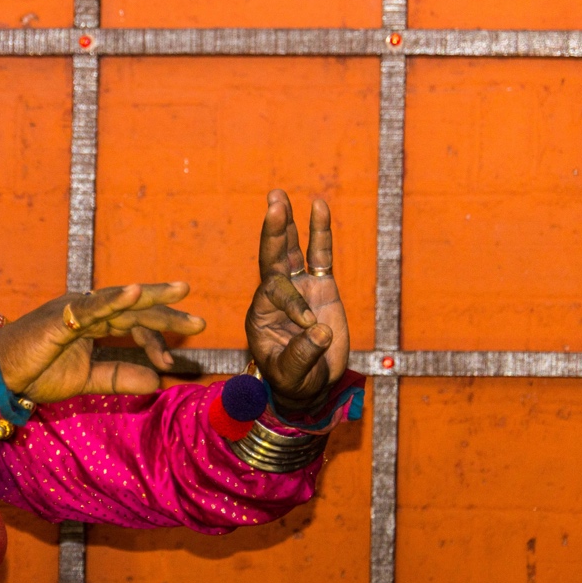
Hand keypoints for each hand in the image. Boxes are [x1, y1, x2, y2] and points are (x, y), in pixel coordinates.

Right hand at [0, 283, 206, 402]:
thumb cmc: (34, 373)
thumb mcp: (86, 379)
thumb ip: (119, 377)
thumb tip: (156, 382)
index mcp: (92, 322)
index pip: (133, 324)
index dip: (155, 341)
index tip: (171, 363)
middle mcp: (86, 309)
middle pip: (134, 308)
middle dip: (167, 313)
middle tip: (199, 322)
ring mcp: (74, 309)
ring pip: (120, 301)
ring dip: (152, 297)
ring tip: (182, 292)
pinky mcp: (60, 316)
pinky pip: (92, 305)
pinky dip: (115, 298)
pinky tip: (137, 293)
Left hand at [245, 190, 350, 412]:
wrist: (309, 386)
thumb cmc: (294, 382)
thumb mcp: (292, 374)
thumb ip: (302, 355)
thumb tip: (321, 331)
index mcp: (261, 313)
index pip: (275, 293)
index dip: (293, 303)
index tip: (310, 325)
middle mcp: (275, 295)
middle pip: (272, 257)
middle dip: (274, 231)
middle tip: (274, 201)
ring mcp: (297, 288)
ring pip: (291, 251)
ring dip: (288, 224)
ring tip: (280, 196)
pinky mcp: (319, 288)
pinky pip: (318, 256)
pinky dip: (319, 233)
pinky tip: (318, 207)